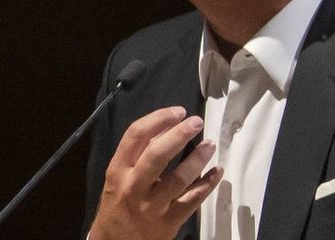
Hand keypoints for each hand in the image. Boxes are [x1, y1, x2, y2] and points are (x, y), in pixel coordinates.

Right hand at [89, 106, 221, 239]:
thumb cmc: (118, 205)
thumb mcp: (119, 178)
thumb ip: (139, 154)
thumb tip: (168, 127)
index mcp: (118, 171)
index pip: (136, 136)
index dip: (159, 119)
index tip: (178, 112)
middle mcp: (133, 187)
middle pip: (158, 154)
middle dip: (180, 134)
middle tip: (196, 122)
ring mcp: (152, 206)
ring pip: (179, 178)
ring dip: (198, 158)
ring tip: (210, 145)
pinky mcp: (169, 222)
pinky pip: (193, 200)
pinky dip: (208, 184)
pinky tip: (217, 172)